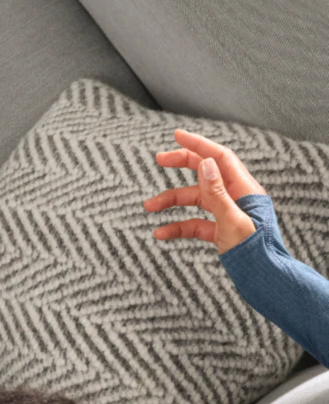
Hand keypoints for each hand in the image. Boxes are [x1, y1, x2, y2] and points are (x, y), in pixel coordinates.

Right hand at [143, 129, 265, 252]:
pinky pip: (194, 223)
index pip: (219, 158)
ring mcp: (226, 213)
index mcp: (244, 189)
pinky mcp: (220, 230)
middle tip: (159, 160)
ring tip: (149, 207)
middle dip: (181, 165)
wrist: (264, 277)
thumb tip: (204, 163)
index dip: (198, 145)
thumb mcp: (233, 220)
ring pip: (195, 199)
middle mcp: (235, 197)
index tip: (177, 136)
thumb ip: (217, 192)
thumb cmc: (255, 251)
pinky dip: (176, 226)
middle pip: (205, 173)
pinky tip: (161, 233)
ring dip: (171, 201)